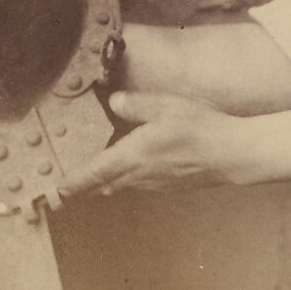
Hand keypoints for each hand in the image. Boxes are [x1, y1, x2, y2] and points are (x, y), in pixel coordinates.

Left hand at [57, 91, 249, 196]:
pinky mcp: (169, 186)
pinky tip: (136, 165)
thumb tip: (114, 101)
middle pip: (104, 184)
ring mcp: (155, 184)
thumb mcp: (166, 106)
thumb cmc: (201, 128)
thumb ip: (136, 105)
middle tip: (70, 183)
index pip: (94, 172)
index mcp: (134, 155)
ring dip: (108, 181)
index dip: (73, 181)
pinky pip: (139, 185)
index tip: (57, 188)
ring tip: (99, 172)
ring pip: (122, 185)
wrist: (232, 155)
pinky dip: (129, 179)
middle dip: (86, 184)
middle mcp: (140, 175)